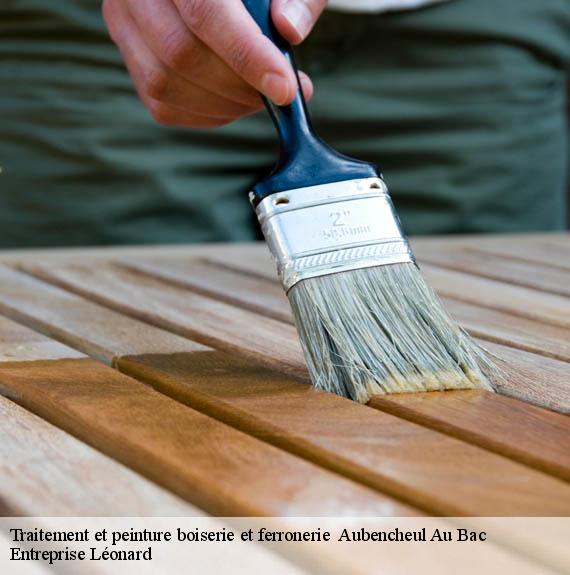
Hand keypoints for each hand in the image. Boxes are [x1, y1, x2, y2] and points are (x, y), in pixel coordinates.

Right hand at [103, 0, 325, 127]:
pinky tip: (236, 100)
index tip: (284, 88)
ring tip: (262, 95)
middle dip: (240, 86)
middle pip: (181, 54)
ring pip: (167, 85)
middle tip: (282, 92)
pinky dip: (209, 113)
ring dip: (226, 104)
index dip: (246, 55)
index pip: (204, 12)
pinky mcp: (132, 61)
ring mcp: (125, 26)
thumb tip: (289, 30)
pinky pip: (165, 105)